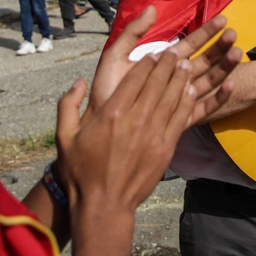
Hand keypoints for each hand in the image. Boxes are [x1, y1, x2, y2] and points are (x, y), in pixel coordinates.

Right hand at [55, 48, 197, 214]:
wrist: (104, 205)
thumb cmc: (81, 172)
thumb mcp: (64, 137)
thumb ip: (68, 105)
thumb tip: (78, 82)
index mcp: (112, 113)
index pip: (135, 79)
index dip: (147, 63)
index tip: (154, 52)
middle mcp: (136, 120)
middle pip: (157, 84)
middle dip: (167, 65)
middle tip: (174, 51)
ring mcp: (153, 134)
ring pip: (172, 98)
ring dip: (180, 79)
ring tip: (185, 64)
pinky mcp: (165, 149)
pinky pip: (180, 119)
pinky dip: (187, 102)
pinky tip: (191, 91)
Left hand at [90, 7, 241, 125]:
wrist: (100, 122)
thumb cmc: (107, 89)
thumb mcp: (116, 55)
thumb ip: (133, 32)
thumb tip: (153, 8)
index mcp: (163, 63)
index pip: (190, 44)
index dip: (207, 32)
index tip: (224, 20)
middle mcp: (174, 80)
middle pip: (204, 61)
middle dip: (220, 47)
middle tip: (234, 35)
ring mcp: (180, 99)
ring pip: (208, 80)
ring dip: (224, 67)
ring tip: (237, 53)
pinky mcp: (182, 120)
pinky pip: (205, 109)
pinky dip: (219, 98)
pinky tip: (229, 85)